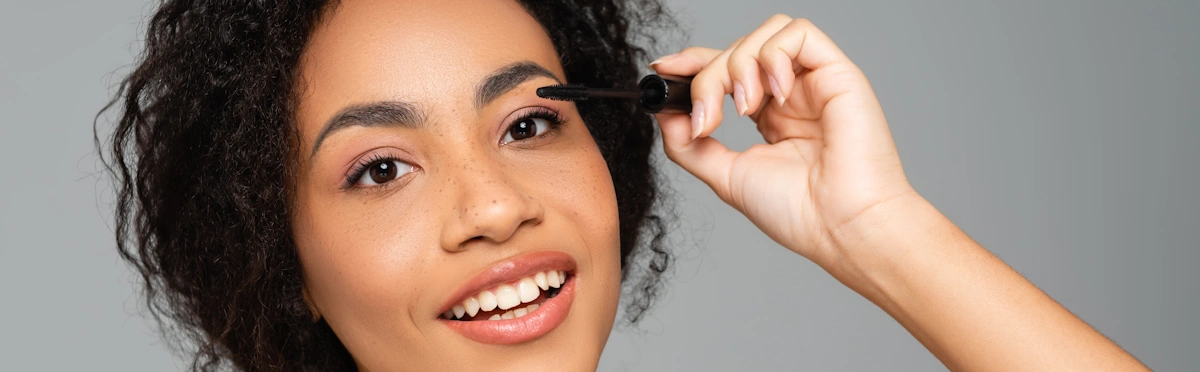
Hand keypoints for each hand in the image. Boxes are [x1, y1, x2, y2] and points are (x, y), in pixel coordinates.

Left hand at [652, 15, 917, 268]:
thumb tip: (664, 112)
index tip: (661, 71)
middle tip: (707, 119)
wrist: (842, 228)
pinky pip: (799, 33)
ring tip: (745, 109)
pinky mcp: (838, 73)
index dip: (692, 62)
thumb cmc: (799, 213)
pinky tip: (773, 94)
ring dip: (739, 65)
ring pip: (765, 34)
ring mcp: (814, 82)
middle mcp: (791, 95)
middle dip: (709, 77)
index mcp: (769, 116)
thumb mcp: (726, 177)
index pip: (724, 69)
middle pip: (736, 51)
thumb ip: (690, 145)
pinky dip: (774, 56)